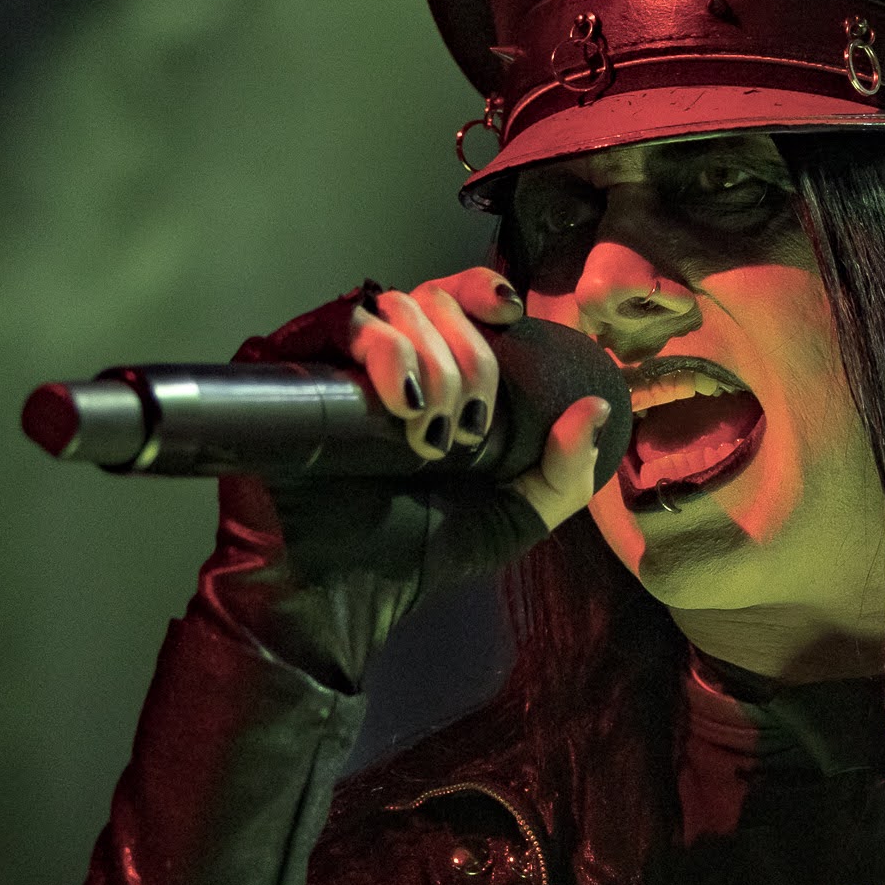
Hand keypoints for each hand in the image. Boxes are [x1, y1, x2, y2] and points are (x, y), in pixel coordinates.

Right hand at [197, 269, 613, 689]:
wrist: (339, 593)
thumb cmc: (414, 555)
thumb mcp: (512, 517)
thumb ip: (564, 472)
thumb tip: (597, 409)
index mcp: (432, 377)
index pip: (457, 299)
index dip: (485, 291)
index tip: (510, 315)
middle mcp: (381, 361)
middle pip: (433, 300)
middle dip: (468, 357)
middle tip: (468, 430)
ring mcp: (334, 363)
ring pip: (392, 305)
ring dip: (431, 361)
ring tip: (429, 433)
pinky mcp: (288, 369)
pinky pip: (340, 323)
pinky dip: (385, 350)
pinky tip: (404, 399)